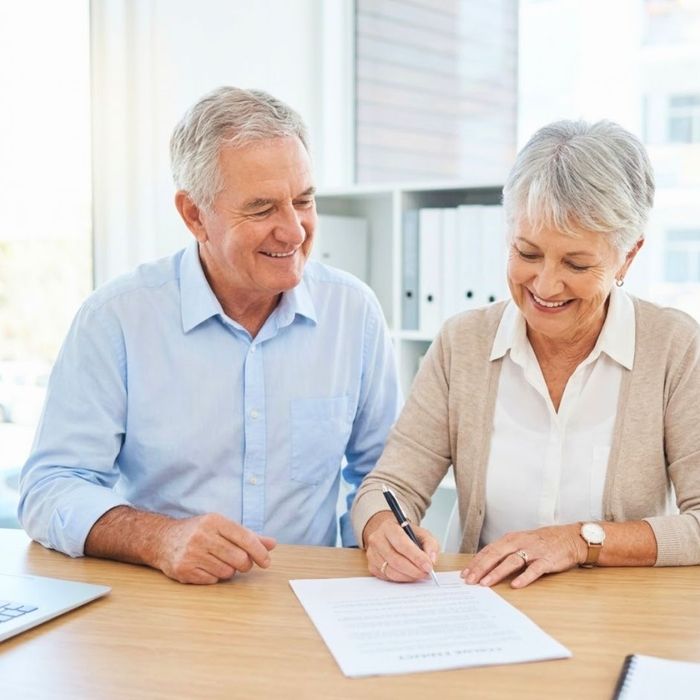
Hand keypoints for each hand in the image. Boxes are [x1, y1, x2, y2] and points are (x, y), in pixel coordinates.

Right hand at [154, 513, 276, 583]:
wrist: (162, 539)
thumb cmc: (199, 532)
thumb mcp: (222, 527)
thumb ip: (248, 536)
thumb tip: (272, 544)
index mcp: (215, 521)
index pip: (245, 538)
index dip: (260, 552)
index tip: (266, 562)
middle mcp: (202, 536)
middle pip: (239, 558)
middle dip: (245, 564)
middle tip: (241, 563)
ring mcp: (191, 553)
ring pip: (227, 572)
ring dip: (228, 570)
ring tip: (219, 561)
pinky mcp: (184, 570)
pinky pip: (212, 580)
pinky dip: (214, 577)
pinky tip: (206, 567)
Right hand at [362, 511, 439, 581]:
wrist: (391, 536)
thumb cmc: (407, 535)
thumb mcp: (422, 534)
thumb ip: (430, 544)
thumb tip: (431, 559)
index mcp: (388, 527)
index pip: (402, 544)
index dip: (416, 557)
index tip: (428, 566)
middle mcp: (377, 539)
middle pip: (396, 560)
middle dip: (414, 570)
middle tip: (426, 573)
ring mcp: (372, 553)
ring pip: (391, 571)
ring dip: (408, 576)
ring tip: (419, 574)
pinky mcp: (372, 566)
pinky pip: (387, 577)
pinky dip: (401, 579)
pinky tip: (409, 575)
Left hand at [461, 524, 585, 588]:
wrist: (569, 538)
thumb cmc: (541, 542)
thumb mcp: (520, 542)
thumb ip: (504, 551)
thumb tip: (485, 564)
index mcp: (510, 539)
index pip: (488, 551)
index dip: (475, 562)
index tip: (464, 573)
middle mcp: (519, 543)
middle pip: (495, 555)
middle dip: (480, 568)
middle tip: (469, 580)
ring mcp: (533, 551)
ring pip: (511, 561)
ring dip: (496, 572)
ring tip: (485, 583)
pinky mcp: (546, 560)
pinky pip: (534, 569)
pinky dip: (524, 577)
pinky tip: (515, 585)